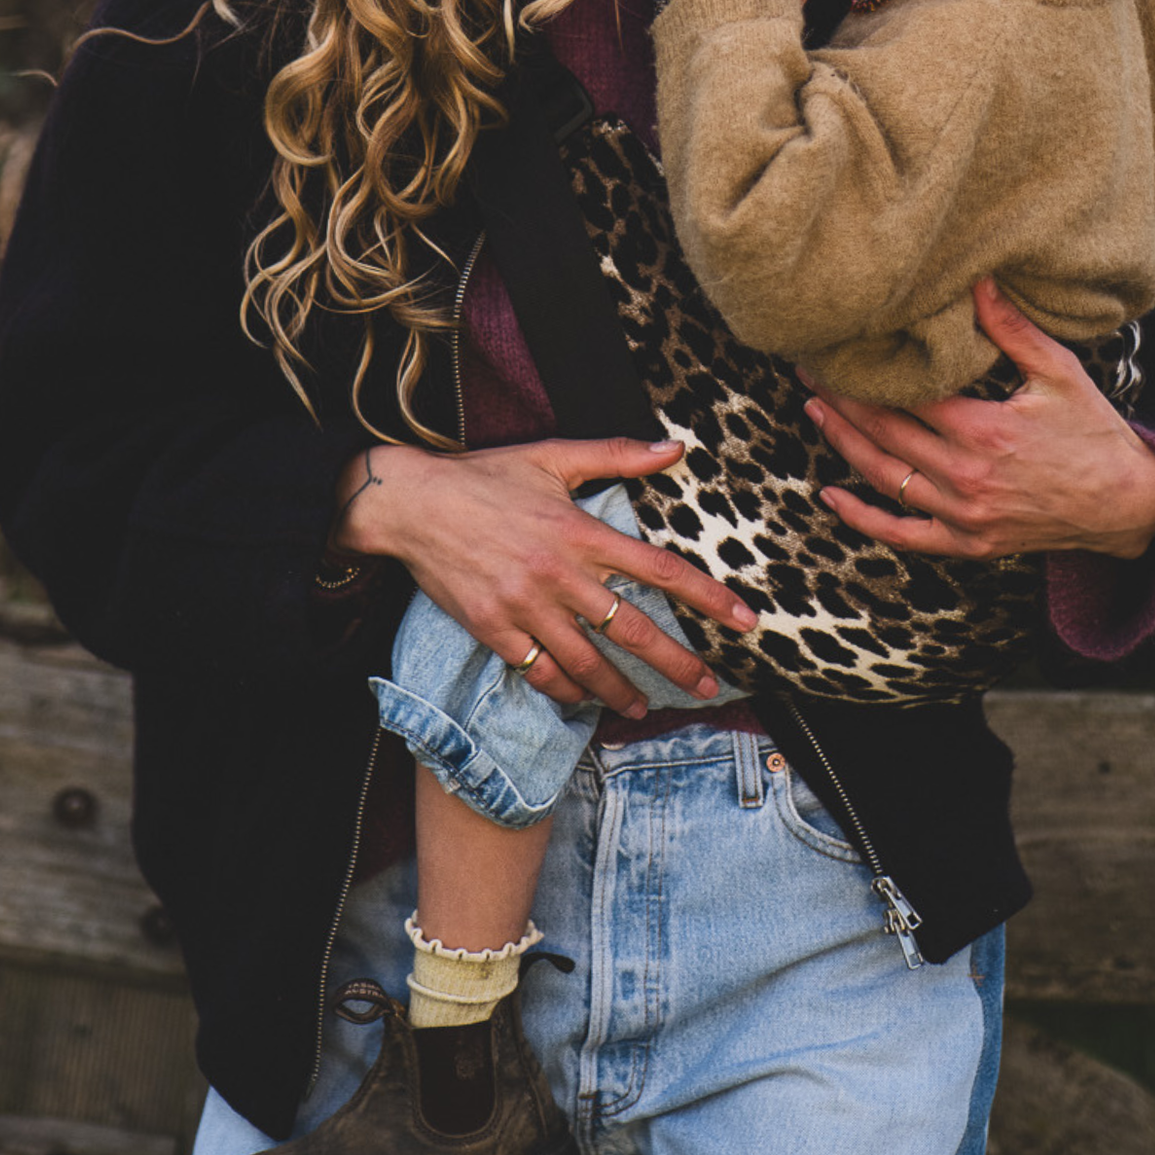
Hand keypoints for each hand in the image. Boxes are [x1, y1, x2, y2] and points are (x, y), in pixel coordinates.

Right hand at [333, 435, 756, 716]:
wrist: (411, 505)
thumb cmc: (485, 476)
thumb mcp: (552, 456)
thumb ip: (617, 455)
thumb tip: (674, 447)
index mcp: (580, 532)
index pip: (659, 569)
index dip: (706, 596)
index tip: (743, 618)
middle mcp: (559, 575)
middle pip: (632, 629)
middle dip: (676, 662)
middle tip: (709, 687)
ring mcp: (526, 608)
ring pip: (587, 662)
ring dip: (621, 690)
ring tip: (644, 707)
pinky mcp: (494, 630)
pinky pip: (539, 671)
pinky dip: (565, 690)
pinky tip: (583, 700)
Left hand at [802, 280, 1154, 560]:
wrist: (1128, 505)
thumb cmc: (1095, 434)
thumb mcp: (1060, 373)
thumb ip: (1012, 330)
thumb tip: (978, 281)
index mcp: (986, 430)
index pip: (910, 396)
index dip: (869, 373)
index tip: (840, 349)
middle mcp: (968, 477)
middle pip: (887, 434)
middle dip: (843, 400)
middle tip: (809, 371)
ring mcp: (965, 516)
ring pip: (886, 479)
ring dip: (844, 444)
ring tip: (814, 411)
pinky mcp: (969, 544)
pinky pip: (905, 536)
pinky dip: (864, 520)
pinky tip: (832, 497)